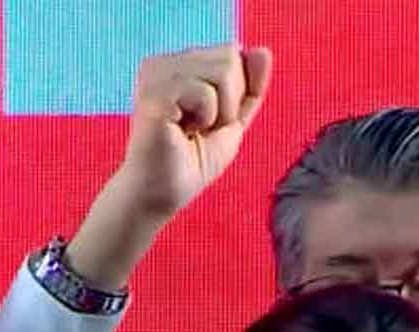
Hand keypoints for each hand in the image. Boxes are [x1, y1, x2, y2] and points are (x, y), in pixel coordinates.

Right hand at [116, 44, 272, 219]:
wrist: (161, 195)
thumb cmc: (191, 162)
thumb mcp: (232, 122)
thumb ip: (250, 88)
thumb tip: (263, 50)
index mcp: (178, 64)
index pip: (232, 53)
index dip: (235, 93)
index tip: (210, 122)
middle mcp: (164, 62)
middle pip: (230, 57)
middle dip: (230, 102)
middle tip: (201, 129)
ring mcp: (156, 73)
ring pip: (223, 70)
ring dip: (219, 112)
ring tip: (192, 131)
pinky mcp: (154, 90)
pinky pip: (206, 91)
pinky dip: (206, 118)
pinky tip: (181, 131)